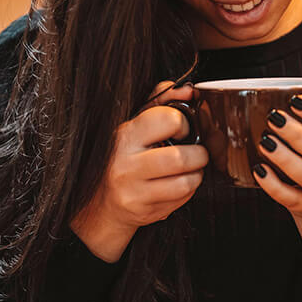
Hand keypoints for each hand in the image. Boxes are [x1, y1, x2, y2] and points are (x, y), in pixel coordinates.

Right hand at [70, 80, 207, 261]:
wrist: (103, 202)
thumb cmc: (124, 157)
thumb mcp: (136, 124)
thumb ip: (162, 100)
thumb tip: (188, 90)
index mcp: (125, 135)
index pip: (167, 119)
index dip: (182, 123)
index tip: (180, 129)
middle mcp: (126, 163)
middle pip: (181, 157)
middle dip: (198, 154)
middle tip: (193, 153)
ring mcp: (134, 190)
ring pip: (186, 181)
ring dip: (196, 174)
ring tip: (187, 169)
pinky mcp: (144, 210)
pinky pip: (182, 198)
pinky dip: (188, 190)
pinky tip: (177, 184)